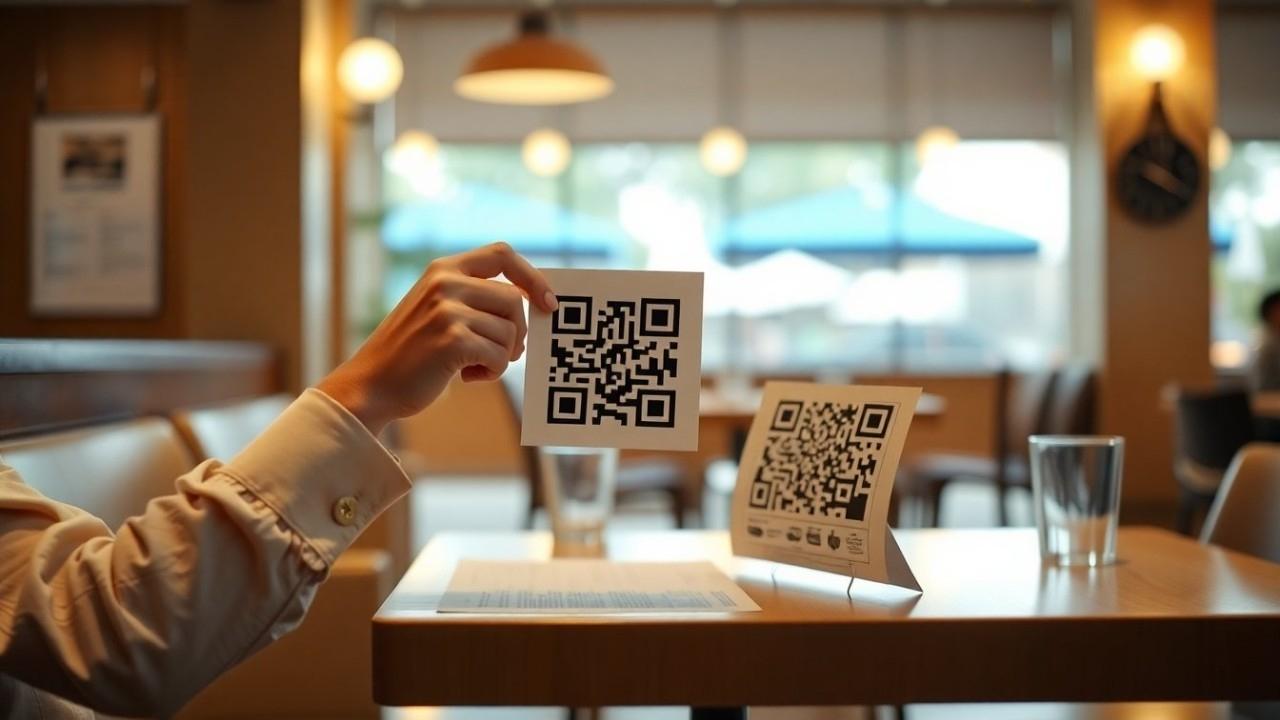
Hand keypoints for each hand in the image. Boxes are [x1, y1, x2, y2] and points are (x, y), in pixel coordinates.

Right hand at [317, 242, 557, 433]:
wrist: (372, 384)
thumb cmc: (413, 353)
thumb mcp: (439, 309)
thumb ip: (476, 299)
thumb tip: (533, 304)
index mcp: (443, 269)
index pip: (503, 255)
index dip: (532, 277)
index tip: (548, 303)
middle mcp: (445, 282)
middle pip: (514, 301)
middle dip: (517, 333)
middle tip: (500, 354)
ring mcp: (447, 309)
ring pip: (510, 332)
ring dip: (501, 357)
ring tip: (472, 365)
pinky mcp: (452, 339)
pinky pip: (500, 356)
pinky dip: (492, 372)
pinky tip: (466, 377)